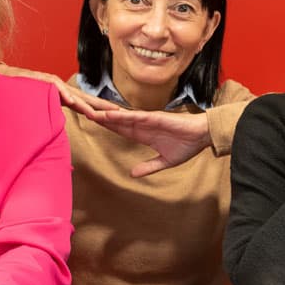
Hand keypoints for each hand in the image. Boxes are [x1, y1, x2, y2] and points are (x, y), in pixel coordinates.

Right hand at [0, 64, 120, 119]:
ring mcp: (53, 84)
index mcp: (62, 96)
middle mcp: (61, 88)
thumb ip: (49, 119)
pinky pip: (58, 91)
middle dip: (104, 106)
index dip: (101, 110)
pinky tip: (76, 104)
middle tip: (122, 113)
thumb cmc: (18, 96)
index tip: (116, 117)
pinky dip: (68, 98)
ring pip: (75, 96)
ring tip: (103, 114)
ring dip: (89, 106)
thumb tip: (55, 137)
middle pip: (87, 99)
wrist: (1, 79)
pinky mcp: (44, 82)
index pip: (86, 104)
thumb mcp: (38, 110)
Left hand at [88, 109, 212, 175]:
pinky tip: (108, 115)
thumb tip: (133, 174)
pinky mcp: (155, 118)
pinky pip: (134, 116)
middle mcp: (142, 125)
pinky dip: (121, 116)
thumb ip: (148, 167)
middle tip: (81, 110)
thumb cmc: (187, 145)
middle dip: (99, 117)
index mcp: (143, 134)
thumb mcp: (165, 162)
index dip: (105, 125)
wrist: (203, 136)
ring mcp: (147, 120)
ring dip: (105, 115)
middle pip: (115, 120)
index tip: (90, 120)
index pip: (119, 128)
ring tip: (88, 112)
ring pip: (121, 117)